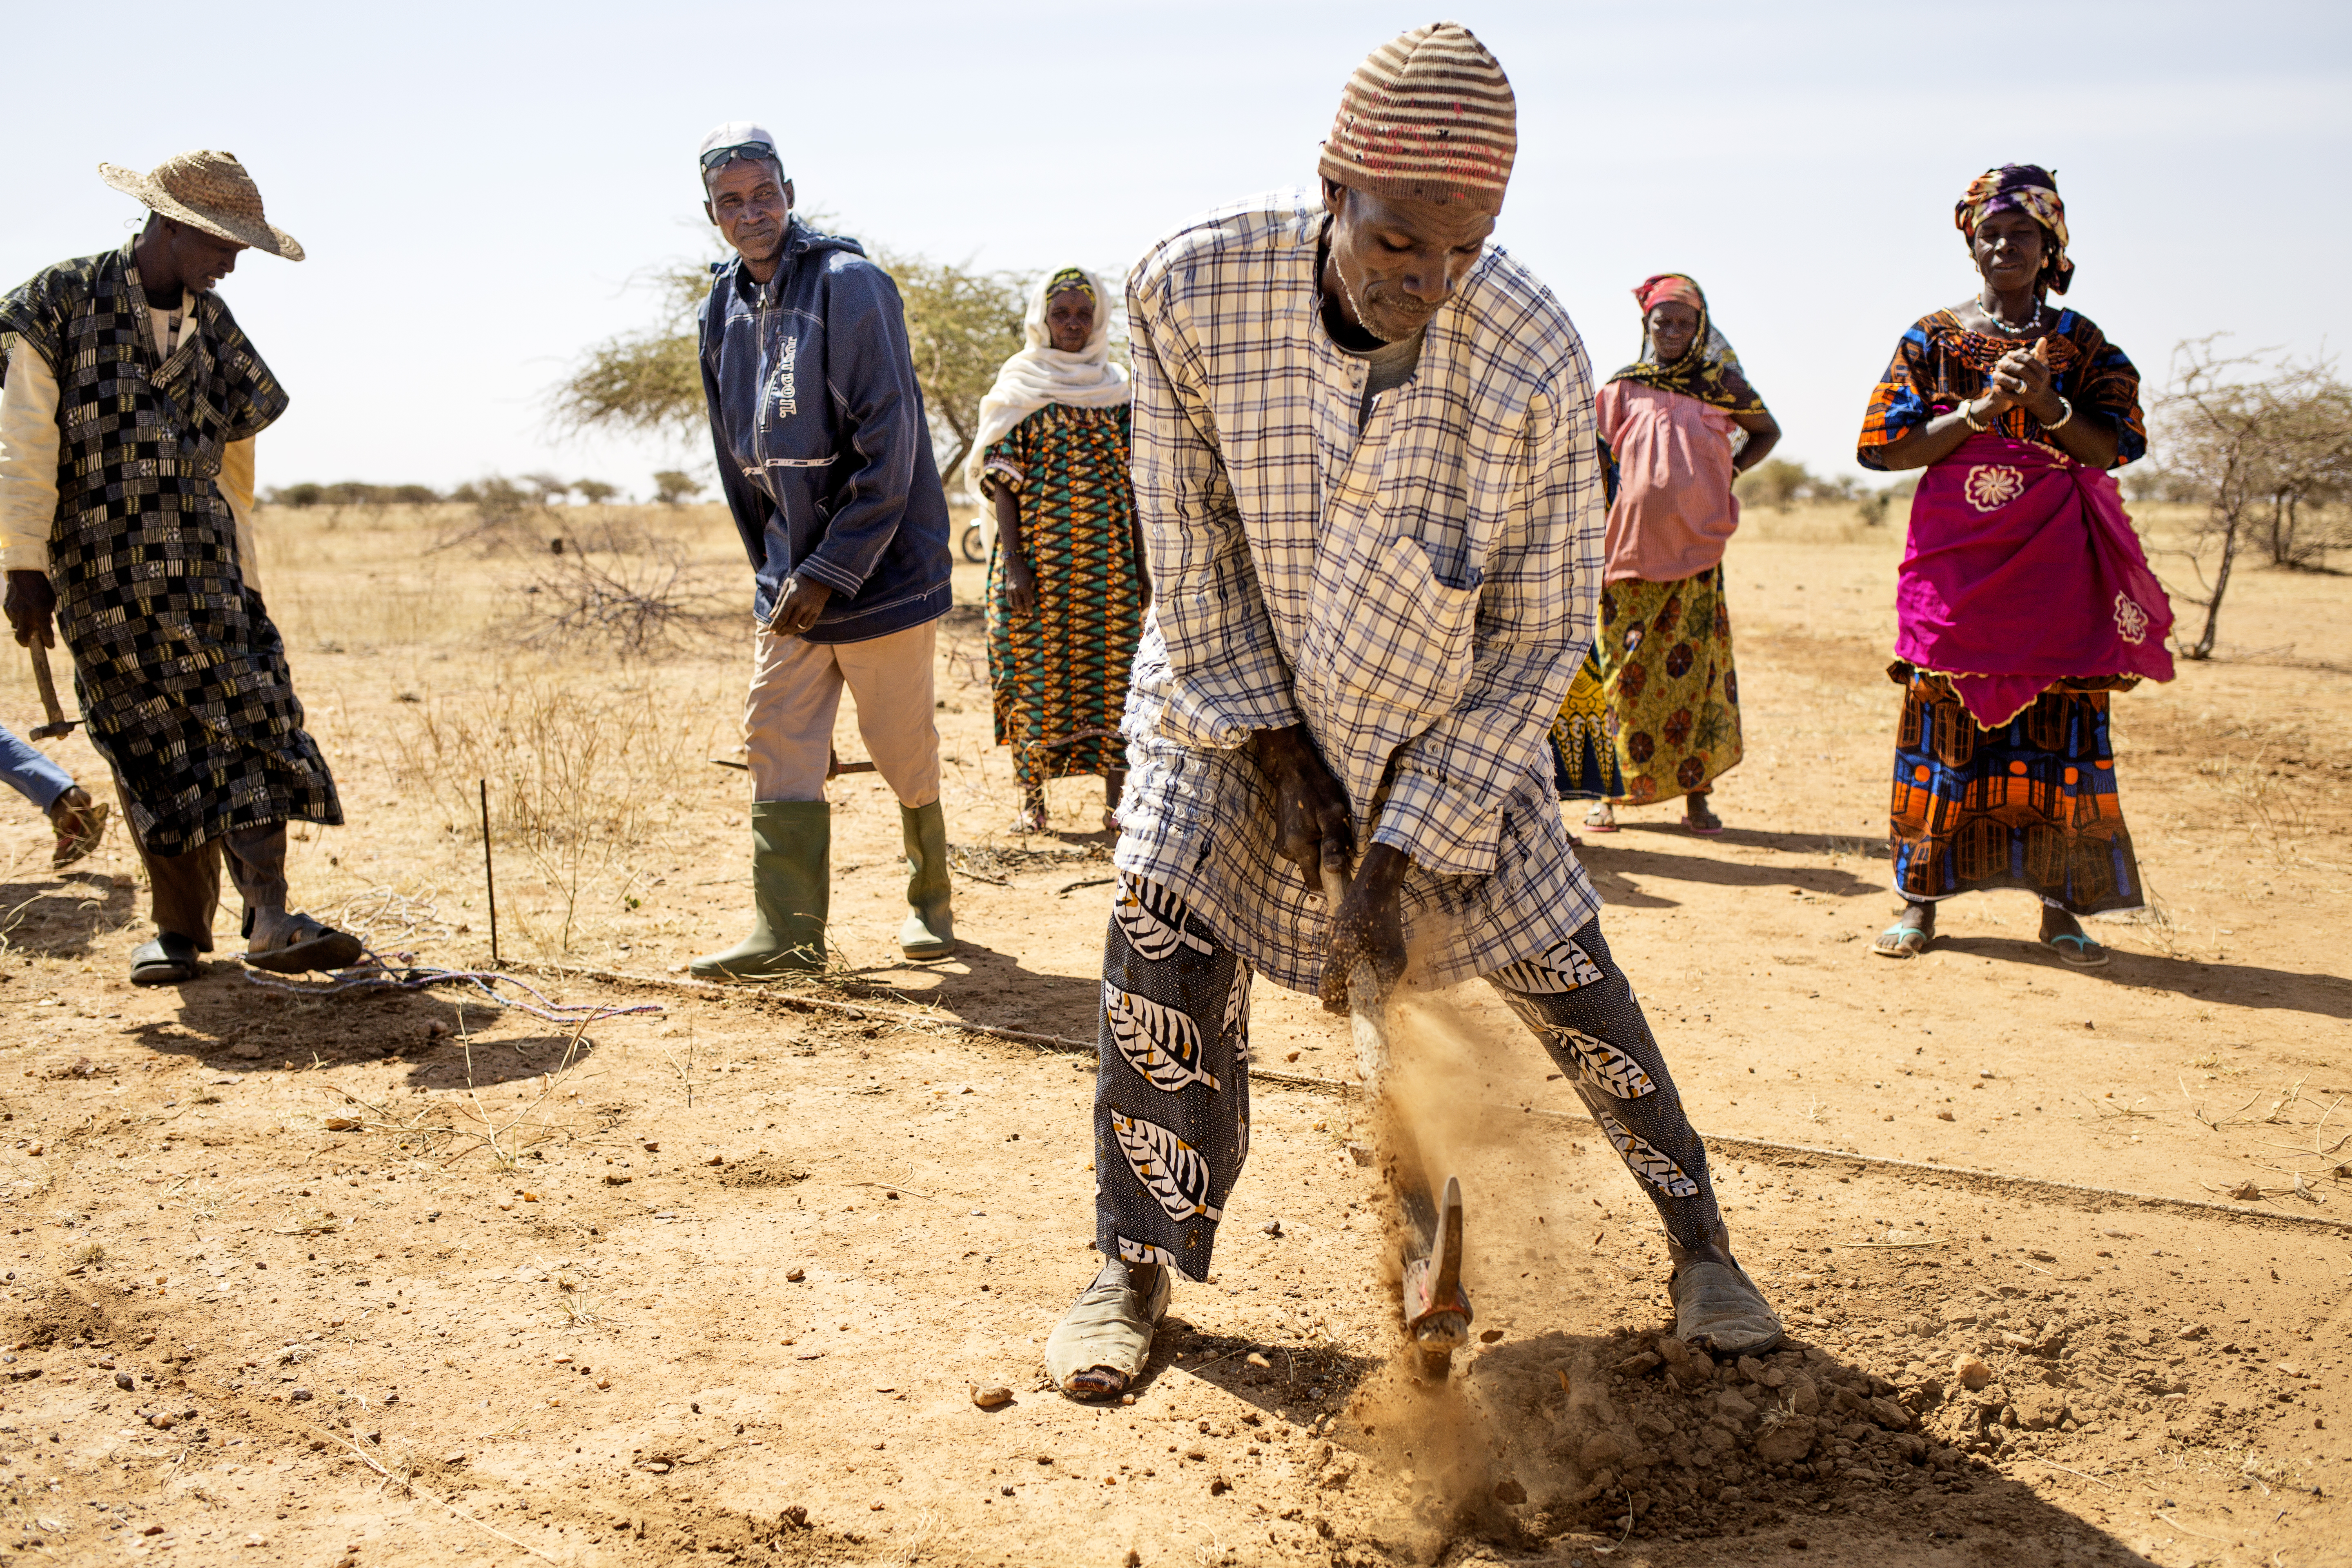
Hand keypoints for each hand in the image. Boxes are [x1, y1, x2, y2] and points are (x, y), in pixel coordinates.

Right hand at [4, 570, 55, 648]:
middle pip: (22, 639)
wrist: (25, 574)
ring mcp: (14, 612)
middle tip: (30, 642)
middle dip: (26, 643)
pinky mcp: (6, 608)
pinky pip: (12, 618)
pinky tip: (22, 609)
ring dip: (22, 627)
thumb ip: (48, 615)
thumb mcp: (50, 601)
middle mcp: (26, 615)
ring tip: (28, 619)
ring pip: (16, 628)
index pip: (46, 635)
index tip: (50, 646)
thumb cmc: (41, 588)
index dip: (49, 643)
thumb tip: (47, 627)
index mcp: (40, 614)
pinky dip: (17, 617)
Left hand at [765, 574, 833, 636]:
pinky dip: (802, 629)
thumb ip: (779, 601)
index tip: (771, 629)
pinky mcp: (818, 610)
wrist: (820, 574)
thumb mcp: (787, 585)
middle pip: (790, 624)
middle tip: (776, 633)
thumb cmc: (800, 578)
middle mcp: (801, 605)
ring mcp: (811, 608)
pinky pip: (809, 625)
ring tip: (785, 632)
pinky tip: (797, 630)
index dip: (775, 625)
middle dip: (781, 631)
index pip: (781, 617)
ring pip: (799, 627)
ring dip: (791, 632)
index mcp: (791, 597)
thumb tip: (772, 615)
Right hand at [1003, 554, 1036, 616]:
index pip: (1028, 602)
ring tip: (1021, 611)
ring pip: (1013, 604)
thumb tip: (1033, 603)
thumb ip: (1032, 592)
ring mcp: (1011, 590)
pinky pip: (1009, 600)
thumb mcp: (1032, 581)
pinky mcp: (1007, 589)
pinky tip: (1016, 606)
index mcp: (1025, 588)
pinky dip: (1012, 604)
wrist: (1014, 565)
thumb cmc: (1026, 572)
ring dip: (1017, 609)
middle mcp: (1017, 590)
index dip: (1029, 610)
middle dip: (1023, 611)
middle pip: (1019, 605)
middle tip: (1026, 613)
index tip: (1031, 615)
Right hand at [1248, 724, 1352, 893]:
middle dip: (1328, 860)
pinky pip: (1303, 849)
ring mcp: (1283, 844)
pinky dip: (1313, 841)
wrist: (1293, 771)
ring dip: (1321, 848)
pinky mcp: (1283, 837)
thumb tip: (1335, 870)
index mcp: (1299, 849)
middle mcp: (1287, 851)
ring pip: (1309, 859)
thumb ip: (1333, 844)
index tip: (1345, 864)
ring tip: (1327, 825)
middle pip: (1314, 870)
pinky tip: (1317, 823)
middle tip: (1338, 835)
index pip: (1316, 883)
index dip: (1332, 880)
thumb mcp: (1332, 814)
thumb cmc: (1316, 790)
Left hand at [1320, 840, 1408, 1014]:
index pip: (1371, 1005)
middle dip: (1342, 987)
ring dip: (1342, 969)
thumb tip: (1324, 996)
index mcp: (1390, 970)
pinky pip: (1359, 962)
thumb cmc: (1362, 910)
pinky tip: (1338, 937)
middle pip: (1364, 992)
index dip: (1348, 1009)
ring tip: (1334, 943)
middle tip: (1323, 987)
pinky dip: (1346, 957)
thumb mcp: (1343, 943)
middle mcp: (1392, 967)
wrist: (1375, 881)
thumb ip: (1335, 972)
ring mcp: (1386, 957)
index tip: (1327, 1006)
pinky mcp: (1378, 947)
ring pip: (1359, 976)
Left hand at [1986, 340, 2060, 421]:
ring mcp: (2032, 393)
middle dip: (2008, 365)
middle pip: (2021, 370)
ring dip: (2002, 378)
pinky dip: (2002, 391)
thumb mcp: (2042, 365)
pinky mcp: (2024, 402)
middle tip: (1999, 362)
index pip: (2028, 360)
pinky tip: (1994, 386)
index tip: (2008, 354)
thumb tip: (2043, 338)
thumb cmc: (2039, 377)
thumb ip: (2040, 352)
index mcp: (2043, 371)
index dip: (2017, 356)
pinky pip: (2011, 396)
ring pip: (2015, 383)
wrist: (2041, 399)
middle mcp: (2039, 382)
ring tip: (1993, 374)